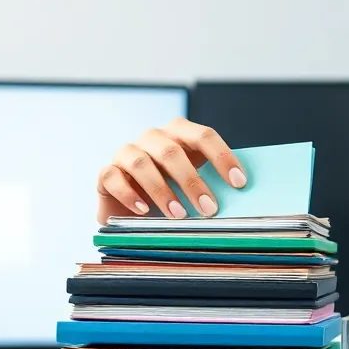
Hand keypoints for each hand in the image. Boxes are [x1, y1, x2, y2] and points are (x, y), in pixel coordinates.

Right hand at [96, 118, 246, 223]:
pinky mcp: (107, 172)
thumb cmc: (171, 191)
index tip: (239, 183)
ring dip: (162, 191)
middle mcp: (153, 138)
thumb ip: (211, 182)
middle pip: (172, 151)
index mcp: (179, 134)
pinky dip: (129, 195)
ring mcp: (127, 153)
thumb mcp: (192, 183)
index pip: (204, 136)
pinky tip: (144, 211)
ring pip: (142, 164)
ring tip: (179, 215)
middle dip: (193, 181)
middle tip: (210, 209)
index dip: (223, 157)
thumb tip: (240, 199)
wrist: (131, 204)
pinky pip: (113, 178)